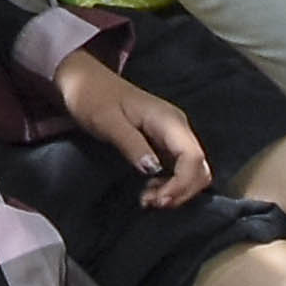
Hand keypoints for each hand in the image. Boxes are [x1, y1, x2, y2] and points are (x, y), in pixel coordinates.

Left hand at [53, 52, 212, 206]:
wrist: (86, 82)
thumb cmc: (93, 98)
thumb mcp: (107, 121)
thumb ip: (131, 144)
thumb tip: (153, 170)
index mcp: (168, 119)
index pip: (192, 157)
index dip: (182, 185)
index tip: (158, 201)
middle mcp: (177, 127)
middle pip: (199, 168)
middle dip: (181, 191)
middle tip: (150, 202)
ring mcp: (173, 136)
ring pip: (193, 171)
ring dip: (177, 191)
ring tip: (148, 199)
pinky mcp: (165, 144)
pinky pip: (180, 170)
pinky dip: (171, 186)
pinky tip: (149, 190)